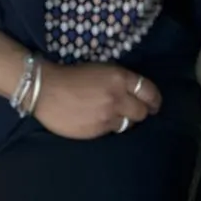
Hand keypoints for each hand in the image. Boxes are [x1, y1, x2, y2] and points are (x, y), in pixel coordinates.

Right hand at [32, 62, 161, 139]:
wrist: (47, 89)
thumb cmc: (73, 75)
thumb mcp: (102, 69)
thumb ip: (120, 80)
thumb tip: (134, 91)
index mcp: (119, 78)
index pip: (148, 91)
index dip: (154, 99)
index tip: (154, 103)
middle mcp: (117, 98)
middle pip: (142, 111)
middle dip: (142, 111)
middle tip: (136, 110)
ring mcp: (107, 116)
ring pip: (129, 124)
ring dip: (126, 120)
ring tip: (117, 116)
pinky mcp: (97, 131)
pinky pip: (112, 131)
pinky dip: (110, 126)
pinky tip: (101, 120)